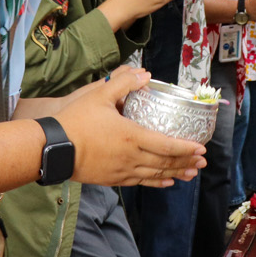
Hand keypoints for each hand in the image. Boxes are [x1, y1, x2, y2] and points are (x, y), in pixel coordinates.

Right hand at [59, 67, 207, 186]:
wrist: (52, 148)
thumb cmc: (75, 121)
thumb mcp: (98, 95)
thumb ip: (123, 82)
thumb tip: (144, 74)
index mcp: (132, 136)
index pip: (166, 145)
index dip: (186, 148)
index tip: (201, 148)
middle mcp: (131, 157)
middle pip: (165, 162)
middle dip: (186, 162)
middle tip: (203, 162)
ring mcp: (122, 171)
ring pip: (155, 175)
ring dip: (175, 174)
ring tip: (191, 174)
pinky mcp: (112, 179)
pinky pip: (140, 182)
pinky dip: (156, 182)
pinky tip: (166, 182)